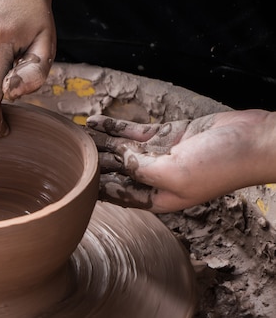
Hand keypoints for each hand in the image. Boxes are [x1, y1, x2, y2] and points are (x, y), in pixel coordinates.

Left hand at [86, 110, 275, 212]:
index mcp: (161, 198)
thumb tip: (120, 161)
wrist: (251, 140)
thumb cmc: (221, 166)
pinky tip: (93, 121)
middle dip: (94, 164)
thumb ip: (143, 170)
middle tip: (67, 154)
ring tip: (73, 136)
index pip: (121, 196)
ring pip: (121, 148)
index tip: (75, 183)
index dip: (98, 190)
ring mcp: (160, 154)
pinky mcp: (166, 134)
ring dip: (98, 142)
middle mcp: (157, 177)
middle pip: (117, 171)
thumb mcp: (175, 174)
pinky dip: (113, 126)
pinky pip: (132, 131)